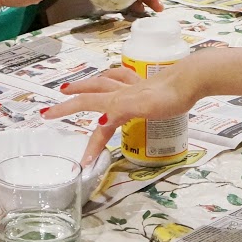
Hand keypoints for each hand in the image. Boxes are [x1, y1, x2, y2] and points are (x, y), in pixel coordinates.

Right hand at [44, 54, 226, 164]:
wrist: (192, 79)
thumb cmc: (171, 96)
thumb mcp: (144, 107)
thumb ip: (121, 112)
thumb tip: (99, 123)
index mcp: (119, 102)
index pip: (99, 127)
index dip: (91, 145)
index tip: (84, 163)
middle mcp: (121, 92)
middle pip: (89, 98)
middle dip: (68, 106)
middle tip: (49, 112)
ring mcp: (133, 86)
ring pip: (102, 83)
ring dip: (85, 87)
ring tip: (73, 89)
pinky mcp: (145, 83)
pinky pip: (122, 78)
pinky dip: (112, 77)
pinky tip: (114, 78)